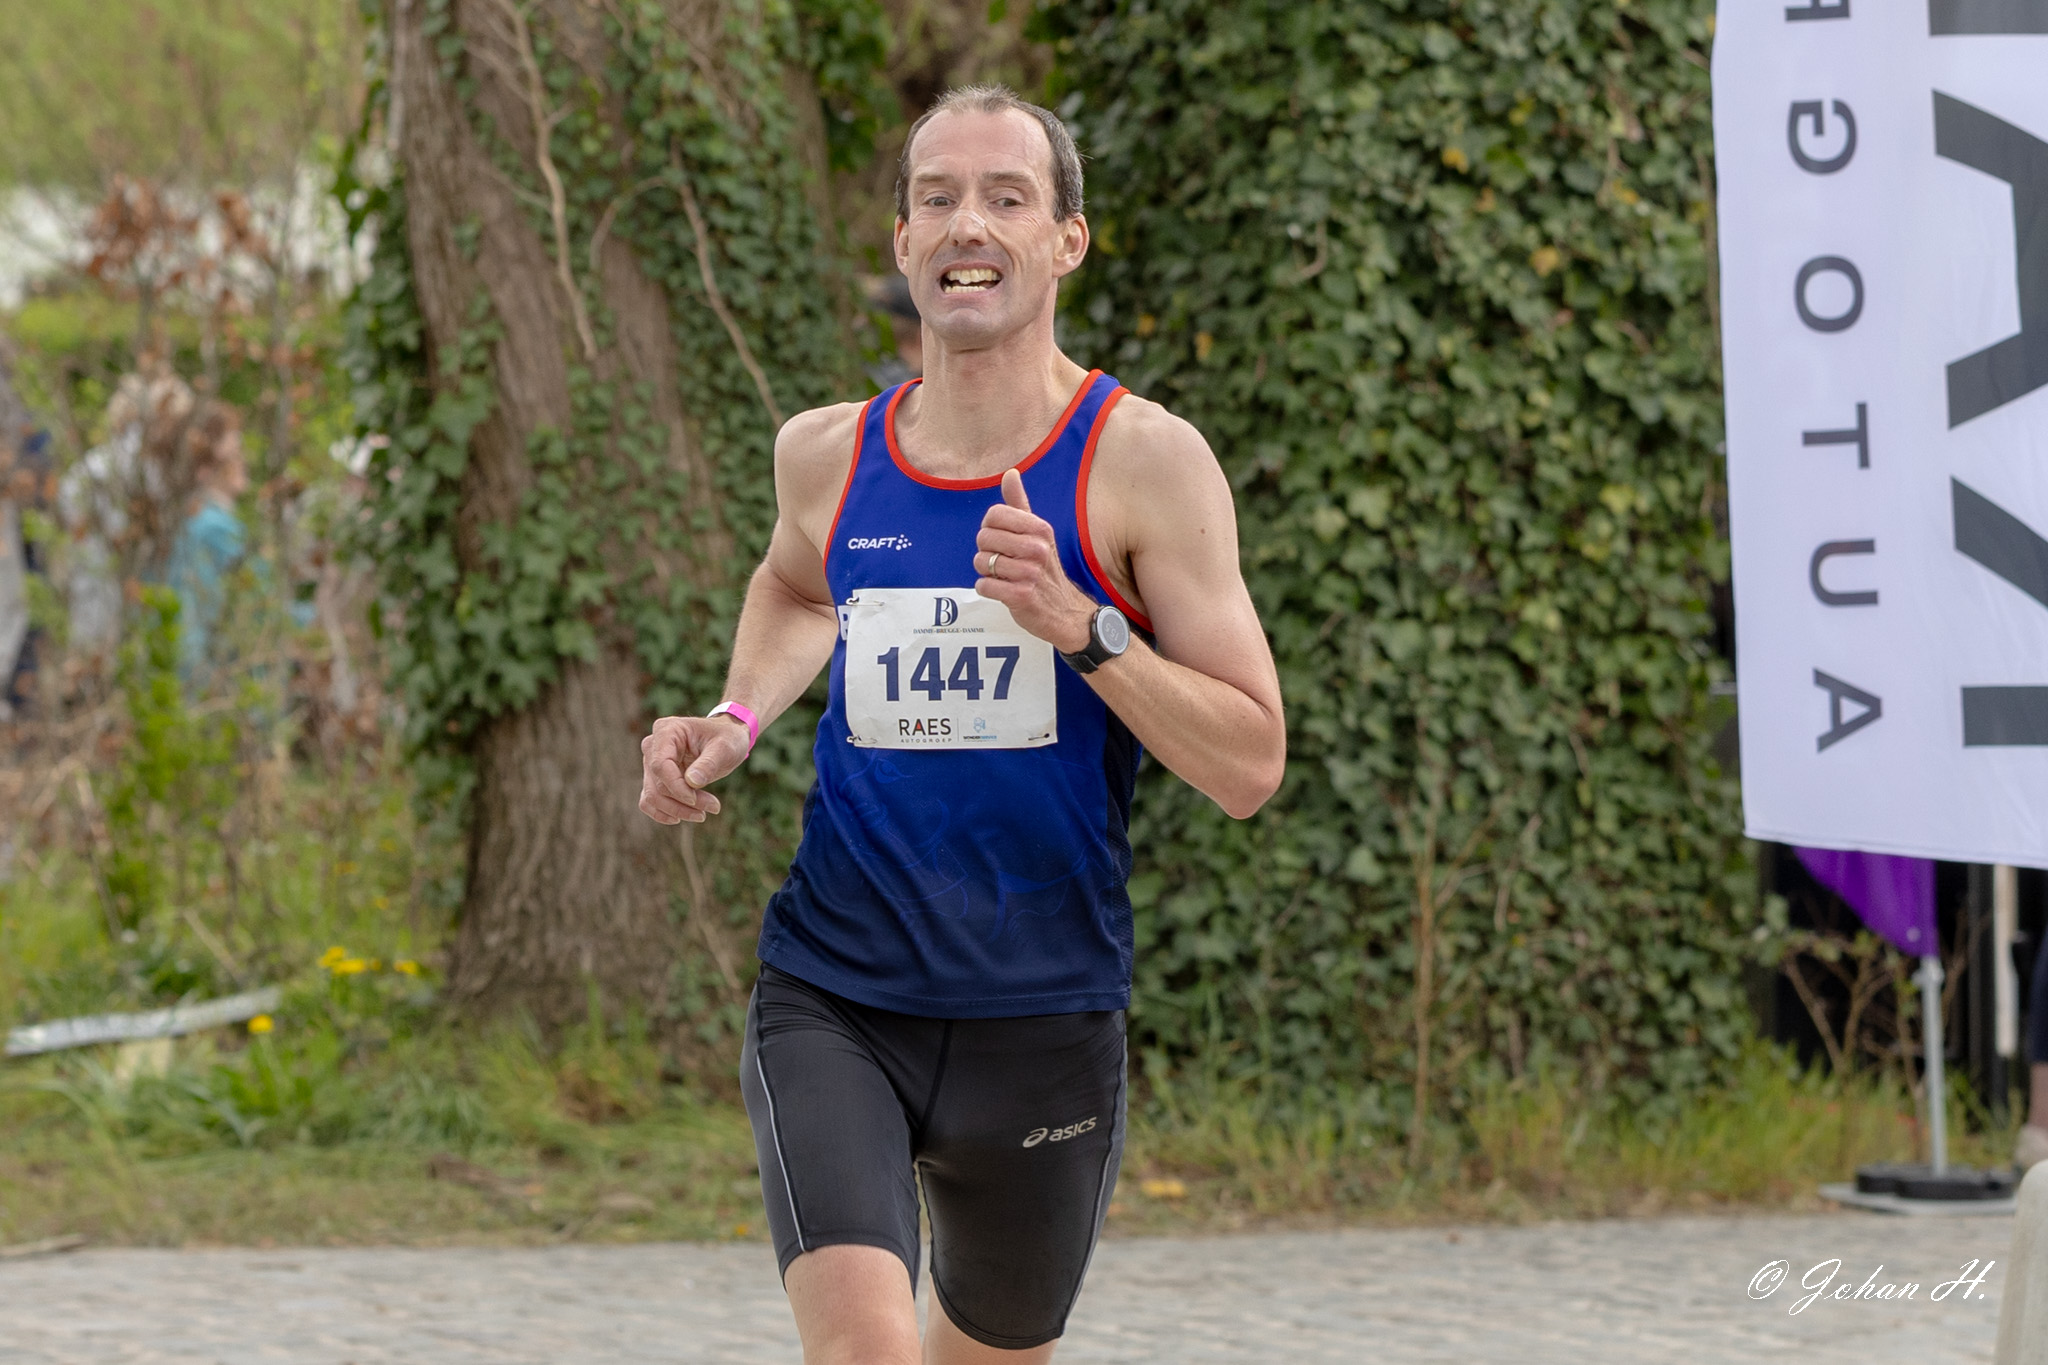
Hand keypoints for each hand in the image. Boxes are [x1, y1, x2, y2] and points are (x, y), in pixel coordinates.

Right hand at [638, 714, 749, 823]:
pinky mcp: (654, 778)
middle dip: (684, 802)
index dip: (677, 787)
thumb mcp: (725, 748)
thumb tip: (691, 782)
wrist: (726, 739)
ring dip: (676, 810)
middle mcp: (652, 746)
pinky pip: (649, 801)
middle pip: (657, 784)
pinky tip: (680, 818)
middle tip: (714, 807)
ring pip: (652, 796)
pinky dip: (662, 813)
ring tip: (703, 814)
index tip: (697, 801)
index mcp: (666, 730)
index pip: (660, 765)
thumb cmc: (727, 738)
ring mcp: (650, 763)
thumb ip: (708, 764)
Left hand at [975, 469, 1095, 652]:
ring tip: (1003, 577)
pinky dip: (987, 589)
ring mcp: (1030, 573)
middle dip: (986, 552)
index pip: (994, 514)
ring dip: (986, 572)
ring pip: (982, 562)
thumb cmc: (1044, 569)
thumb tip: (1010, 473)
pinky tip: (1002, 591)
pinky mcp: (1021, 596)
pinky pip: (985, 586)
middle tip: (1001, 561)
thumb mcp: (1038, 535)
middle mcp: (1037, 548)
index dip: (989, 528)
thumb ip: (1020, 504)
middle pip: (984, 537)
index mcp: (1040, 529)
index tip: (1000, 540)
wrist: (1064, 612)